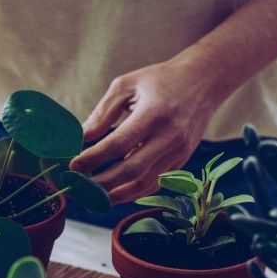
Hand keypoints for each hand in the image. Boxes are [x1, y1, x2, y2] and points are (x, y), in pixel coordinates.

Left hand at [70, 59, 223, 203]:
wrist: (203, 82)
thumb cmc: (160, 80)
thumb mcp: (127, 85)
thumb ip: (103, 112)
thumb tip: (82, 137)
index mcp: (154, 113)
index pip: (120, 143)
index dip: (94, 157)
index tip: (73, 166)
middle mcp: (170, 136)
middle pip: (132, 169)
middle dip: (102, 182)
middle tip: (79, 186)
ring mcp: (179, 151)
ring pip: (145, 183)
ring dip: (117, 194)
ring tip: (93, 197)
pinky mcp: (182, 160)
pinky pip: (155, 182)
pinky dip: (133, 191)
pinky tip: (114, 193)